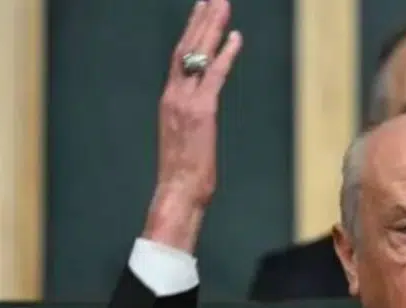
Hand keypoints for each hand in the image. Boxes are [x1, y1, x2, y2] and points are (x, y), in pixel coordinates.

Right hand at [143, 0, 242, 251]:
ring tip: (222, 4)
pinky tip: (236, 38)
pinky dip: (226, 55)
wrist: (178, 191)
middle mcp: (174, 94)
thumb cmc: (184, 173)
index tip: (200, 10)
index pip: (180, 57)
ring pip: (198, 54)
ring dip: (211, 27)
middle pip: (187, 47)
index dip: (190, 31)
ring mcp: (186, 101)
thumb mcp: (185, 138)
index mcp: (170, 99)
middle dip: (201, 19)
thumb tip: (201, 115)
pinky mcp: (202, 111)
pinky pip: (215, 75)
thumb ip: (191, 119)